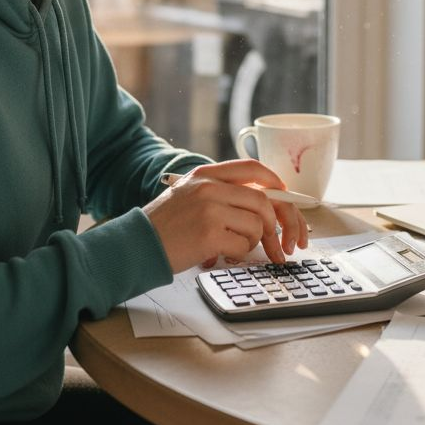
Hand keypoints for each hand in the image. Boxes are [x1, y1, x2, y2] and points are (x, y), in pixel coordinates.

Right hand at [144, 159, 309, 272]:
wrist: (136, 244)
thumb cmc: (164, 226)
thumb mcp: (190, 196)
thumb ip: (222, 193)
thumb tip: (265, 205)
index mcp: (206, 175)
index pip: (254, 170)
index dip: (277, 185)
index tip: (288, 202)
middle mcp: (209, 187)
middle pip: (264, 201)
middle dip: (279, 226)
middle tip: (284, 245)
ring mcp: (209, 209)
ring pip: (257, 225)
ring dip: (253, 243)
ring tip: (233, 248)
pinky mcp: (209, 234)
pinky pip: (244, 245)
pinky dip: (238, 254)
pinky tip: (220, 254)